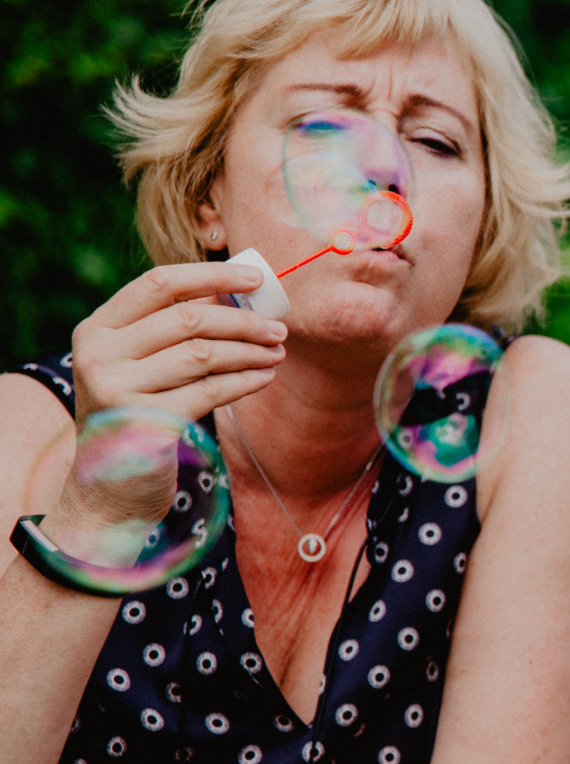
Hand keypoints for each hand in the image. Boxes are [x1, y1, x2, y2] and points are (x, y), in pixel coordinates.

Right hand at [70, 263, 286, 428]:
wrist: (111, 488)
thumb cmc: (138, 413)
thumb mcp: (140, 365)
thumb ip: (173, 329)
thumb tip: (239, 293)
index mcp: (97, 329)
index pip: (158, 284)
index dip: (211, 275)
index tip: (256, 279)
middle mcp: (99, 355)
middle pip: (188, 318)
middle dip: (242, 321)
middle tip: (278, 329)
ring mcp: (116, 390)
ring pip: (202, 354)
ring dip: (249, 351)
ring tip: (276, 353)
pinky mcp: (144, 423)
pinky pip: (210, 391)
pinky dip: (245, 381)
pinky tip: (265, 377)